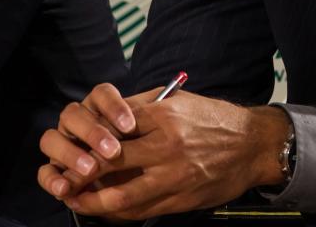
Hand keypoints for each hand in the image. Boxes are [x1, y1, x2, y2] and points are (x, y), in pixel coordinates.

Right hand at [38, 82, 143, 200]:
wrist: (135, 178)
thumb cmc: (143, 148)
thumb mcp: (148, 133)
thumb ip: (146, 119)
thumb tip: (159, 103)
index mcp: (99, 106)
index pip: (101, 94)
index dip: (113, 107)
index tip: (130, 126)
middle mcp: (77, 122)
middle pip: (73, 114)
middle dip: (92, 132)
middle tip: (113, 151)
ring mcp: (62, 144)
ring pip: (51, 139)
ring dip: (70, 153)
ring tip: (91, 168)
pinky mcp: (54, 170)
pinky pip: (43, 172)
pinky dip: (51, 179)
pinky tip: (65, 187)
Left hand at [40, 84, 290, 220]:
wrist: (254, 144)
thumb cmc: (215, 120)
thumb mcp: (181, 101)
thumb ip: (145, 108)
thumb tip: (108, 117)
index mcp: (164, 115)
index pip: (112, 127)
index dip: (87, 139)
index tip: (71, 144)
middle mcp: (166, 144)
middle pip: (109, 160)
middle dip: (80, 170)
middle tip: (62, 176)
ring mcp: (174, 175)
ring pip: (120, 195)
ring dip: (92, 200)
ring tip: (75, 200)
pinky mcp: (180, 198)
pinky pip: (141, 211)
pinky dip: (118, 213)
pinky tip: (106, 210)